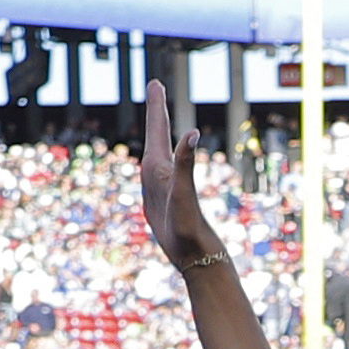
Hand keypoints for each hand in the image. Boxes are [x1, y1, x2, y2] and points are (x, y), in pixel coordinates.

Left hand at [139, 81, 223, 271]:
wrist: (193, 265)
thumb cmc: (187, 235)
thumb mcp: (185, 197)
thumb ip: (185, 165)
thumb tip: (191, 134)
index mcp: (154, 171)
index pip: (156, 130)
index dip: (156, 105)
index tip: (155, 82)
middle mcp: (155, 178)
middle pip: (156, 137)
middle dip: (157, 112)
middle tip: (155, 88)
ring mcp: (161, 190)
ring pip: (160, 152)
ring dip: (161, 133)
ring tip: (161, 118)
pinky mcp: (169, 201)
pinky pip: (169, 170)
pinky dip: (173, 156)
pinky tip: (170, 161)